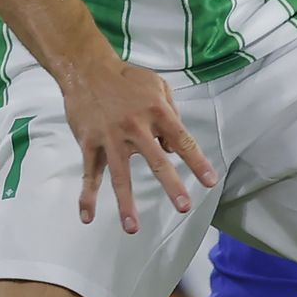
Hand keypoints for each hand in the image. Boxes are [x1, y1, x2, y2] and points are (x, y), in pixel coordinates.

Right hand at [61, 50, 216, 232]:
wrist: (86, 69)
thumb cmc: (126, 79)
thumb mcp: (158, 86)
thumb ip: (171, 115)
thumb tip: (173, 148)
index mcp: (157, 112)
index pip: (183, 141)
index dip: (197, 162)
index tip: (209, 182)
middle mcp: (135, 127)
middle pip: (156, 162)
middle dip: (171, 186)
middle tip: (184, 206)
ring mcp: (110, 138)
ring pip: (119, 176)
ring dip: (126, 203)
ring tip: (132, 228)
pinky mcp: (89, 143)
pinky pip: (89, 174)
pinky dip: (86, 196)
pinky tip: (87, 217)